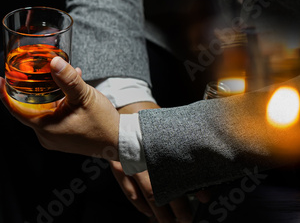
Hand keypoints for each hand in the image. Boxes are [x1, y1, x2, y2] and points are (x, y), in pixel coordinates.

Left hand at [0, 56, 119, 159]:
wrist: (120, 142)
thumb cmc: (103, 123)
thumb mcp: (84, 97)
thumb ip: (68, 79)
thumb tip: (54, 62)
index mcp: (46, 128)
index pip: (16, 110)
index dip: (5, 94)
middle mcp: (46, 135)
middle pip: (27, 109)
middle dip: (26, 89)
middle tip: (25, 70)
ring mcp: (53, 137)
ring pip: (40, 111)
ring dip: (44, 93)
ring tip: (50, 74)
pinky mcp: (61, 136)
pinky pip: (51, 115)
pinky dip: (55, 101)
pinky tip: (67, 85)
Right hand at [111, 103, 192, 222]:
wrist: (125, 109)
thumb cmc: (149, 121)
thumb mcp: (169, 130)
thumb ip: (186, 154)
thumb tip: (203, 185)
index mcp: (157, 147)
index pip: (176, 174)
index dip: (189, 191)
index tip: (200, 201)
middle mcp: (142, 158)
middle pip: (161, 191)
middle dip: (174, 210)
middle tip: (185, 219)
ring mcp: (127, 164)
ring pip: (145, 195)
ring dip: (158, 211)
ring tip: (168, 221)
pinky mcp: (117, 167)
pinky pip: (128, 191)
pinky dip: (139, 204)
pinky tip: (147, 211)